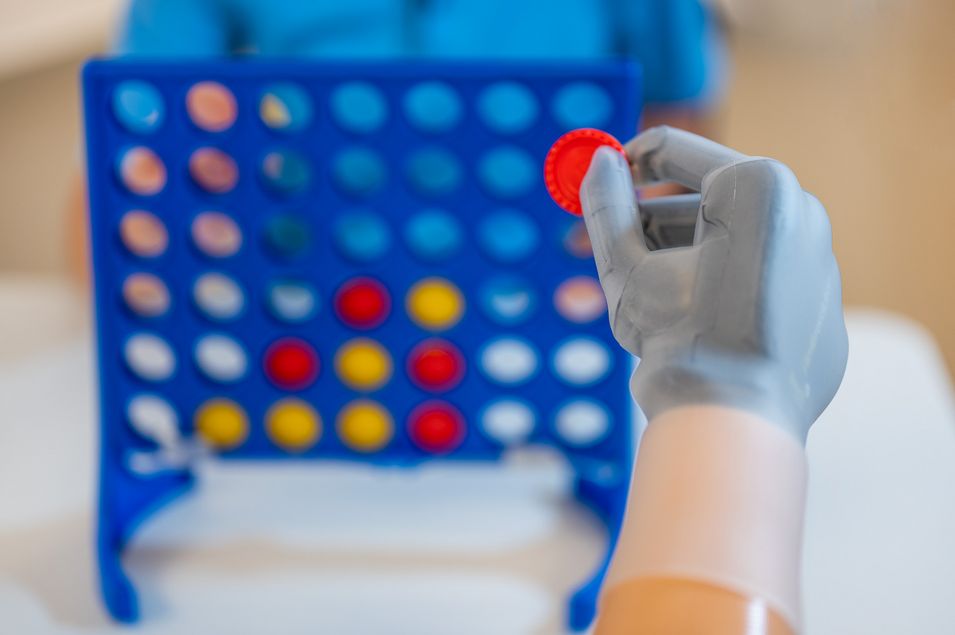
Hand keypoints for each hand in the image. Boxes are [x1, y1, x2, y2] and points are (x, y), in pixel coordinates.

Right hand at [580, 126, 847, 439]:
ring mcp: (819, 258)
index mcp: (756, 186)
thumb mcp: (627, 268)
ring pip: (734, 241)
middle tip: (614, 250)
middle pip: (706, 200)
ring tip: (653, 300)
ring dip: (686, 259)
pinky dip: (724, 290)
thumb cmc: (678, 337)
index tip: (605, 176)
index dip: (629, 160)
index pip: (677, 152)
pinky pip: (762, 280)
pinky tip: (697, 327)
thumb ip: (606, 206)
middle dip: (654, 223)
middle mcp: (801, 210)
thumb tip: (598, 163)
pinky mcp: (822, 303)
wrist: (734, 418)